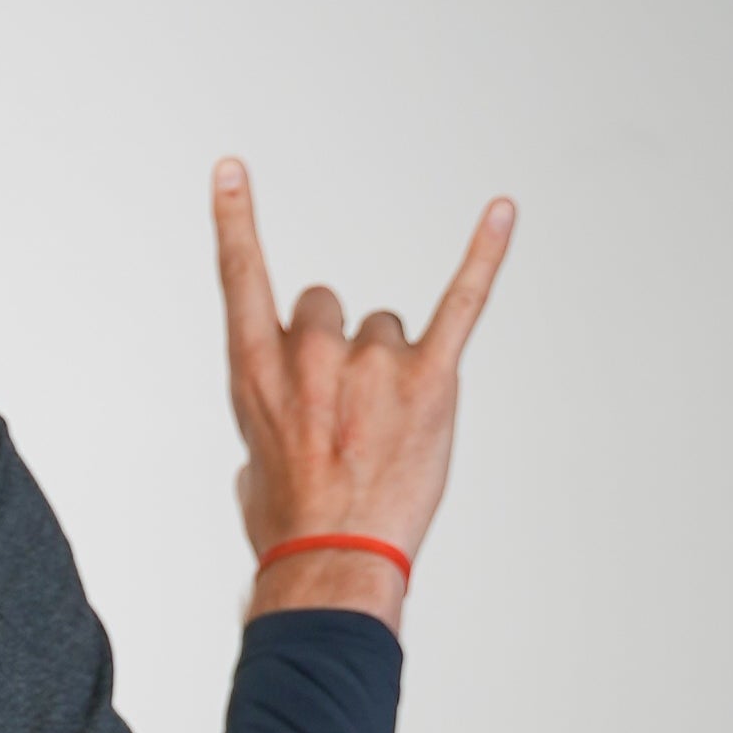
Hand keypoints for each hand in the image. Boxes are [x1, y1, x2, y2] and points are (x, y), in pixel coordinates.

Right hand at [212, 160, 513, 629]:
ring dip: (386, 368)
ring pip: (384, 328)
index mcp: (254, 370)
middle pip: (326, 308)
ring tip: (382, 429)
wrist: (331, 561)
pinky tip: (501, 212)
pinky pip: (462, 301)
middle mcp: (310, 352)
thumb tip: (291, 416)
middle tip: (340, 416)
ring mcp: (371, 363)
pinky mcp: (429, 377)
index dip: (235, 221)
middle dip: (334, 352)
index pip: (240, 277)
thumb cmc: (287, 522)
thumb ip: (270, 413)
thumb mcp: (252, 460)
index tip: (231, 171)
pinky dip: (484, 255)